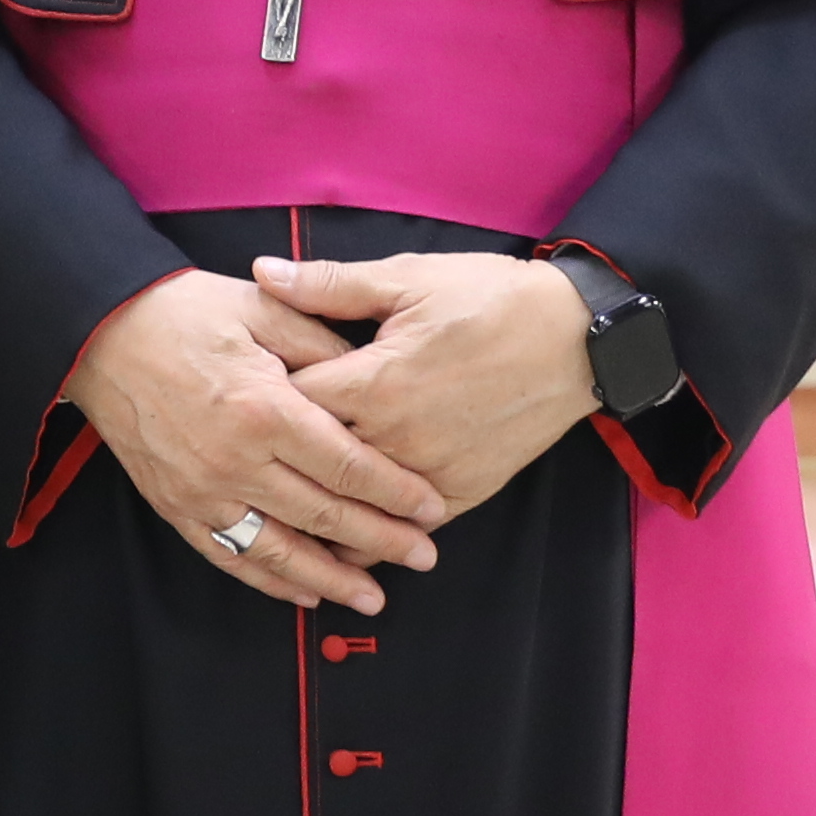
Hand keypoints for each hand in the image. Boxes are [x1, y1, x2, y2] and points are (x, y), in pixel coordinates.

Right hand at [66, 265, 448, 615]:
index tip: (432, 508)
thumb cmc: (184, 313)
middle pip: (324, 515)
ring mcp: (202, 491)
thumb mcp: (262, 308)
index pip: (346, 465)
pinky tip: (304, 594)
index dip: (395, 492)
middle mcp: (235, 461)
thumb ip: (322, 342)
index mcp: (264, 410)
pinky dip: (270, 581)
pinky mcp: (176, 506)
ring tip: (373, 598)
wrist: (99, 333)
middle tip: (424, 557)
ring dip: (331, 579)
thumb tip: (373, 374)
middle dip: (382, 540)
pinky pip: (230, 555)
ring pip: (279, 551)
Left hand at [264, 250, 603, 512]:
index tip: (236, 399)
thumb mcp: (410, 279)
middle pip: (309, 462)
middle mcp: (394, 438)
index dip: (257, 399)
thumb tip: (261, 273)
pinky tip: (338, 542)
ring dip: (313, 510)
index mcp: (373, 382)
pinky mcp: (459, 495)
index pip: (286, 403)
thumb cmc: (492, 300)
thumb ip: (330, 285)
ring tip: (272, 513)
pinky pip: (399, 530)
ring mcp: (428, 474)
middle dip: (276, 459)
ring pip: (350, 509)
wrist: (578, 340)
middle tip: (242, 459)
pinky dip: (368, 536)